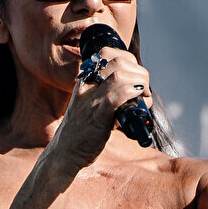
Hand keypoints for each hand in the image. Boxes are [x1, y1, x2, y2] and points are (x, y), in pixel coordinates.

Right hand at [48, 40, 153, 172]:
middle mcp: (87, 87)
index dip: (130, 61)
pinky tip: (138, 99)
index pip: (109, 54)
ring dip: (139, 82)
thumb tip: (135, 93)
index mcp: (86, 82)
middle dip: (139, 72)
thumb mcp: (89, 106)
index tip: (137, 76)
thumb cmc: (81, 133)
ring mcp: (91, 101)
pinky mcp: (97, 118)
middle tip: (144, 90)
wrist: (63, 154)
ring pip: (118, 76)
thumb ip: (107, 95)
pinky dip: (130, 94)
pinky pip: (114, 98)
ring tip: (143, 98)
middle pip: (117, 61)